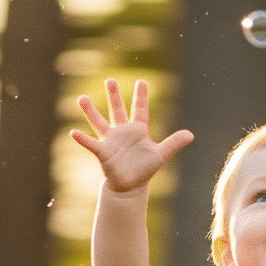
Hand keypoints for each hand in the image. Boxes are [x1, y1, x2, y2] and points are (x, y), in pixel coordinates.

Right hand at [70, 79, 192, 193]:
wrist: (130, 185)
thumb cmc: (145, 169)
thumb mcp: (161, 155)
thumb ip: (174, 143)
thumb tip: (191, 134)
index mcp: (138, 130)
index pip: (140, 110)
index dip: (141, 96)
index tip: (141, 81)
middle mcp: (123, 132)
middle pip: (117, 110)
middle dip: (114, 96)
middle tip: (110, 80)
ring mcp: (111, 140)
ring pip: (99, 122)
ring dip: (90, 112)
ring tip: (82, 99)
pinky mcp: (102, 152)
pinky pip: (91, 143)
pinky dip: (83, 139)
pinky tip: (74, 133)